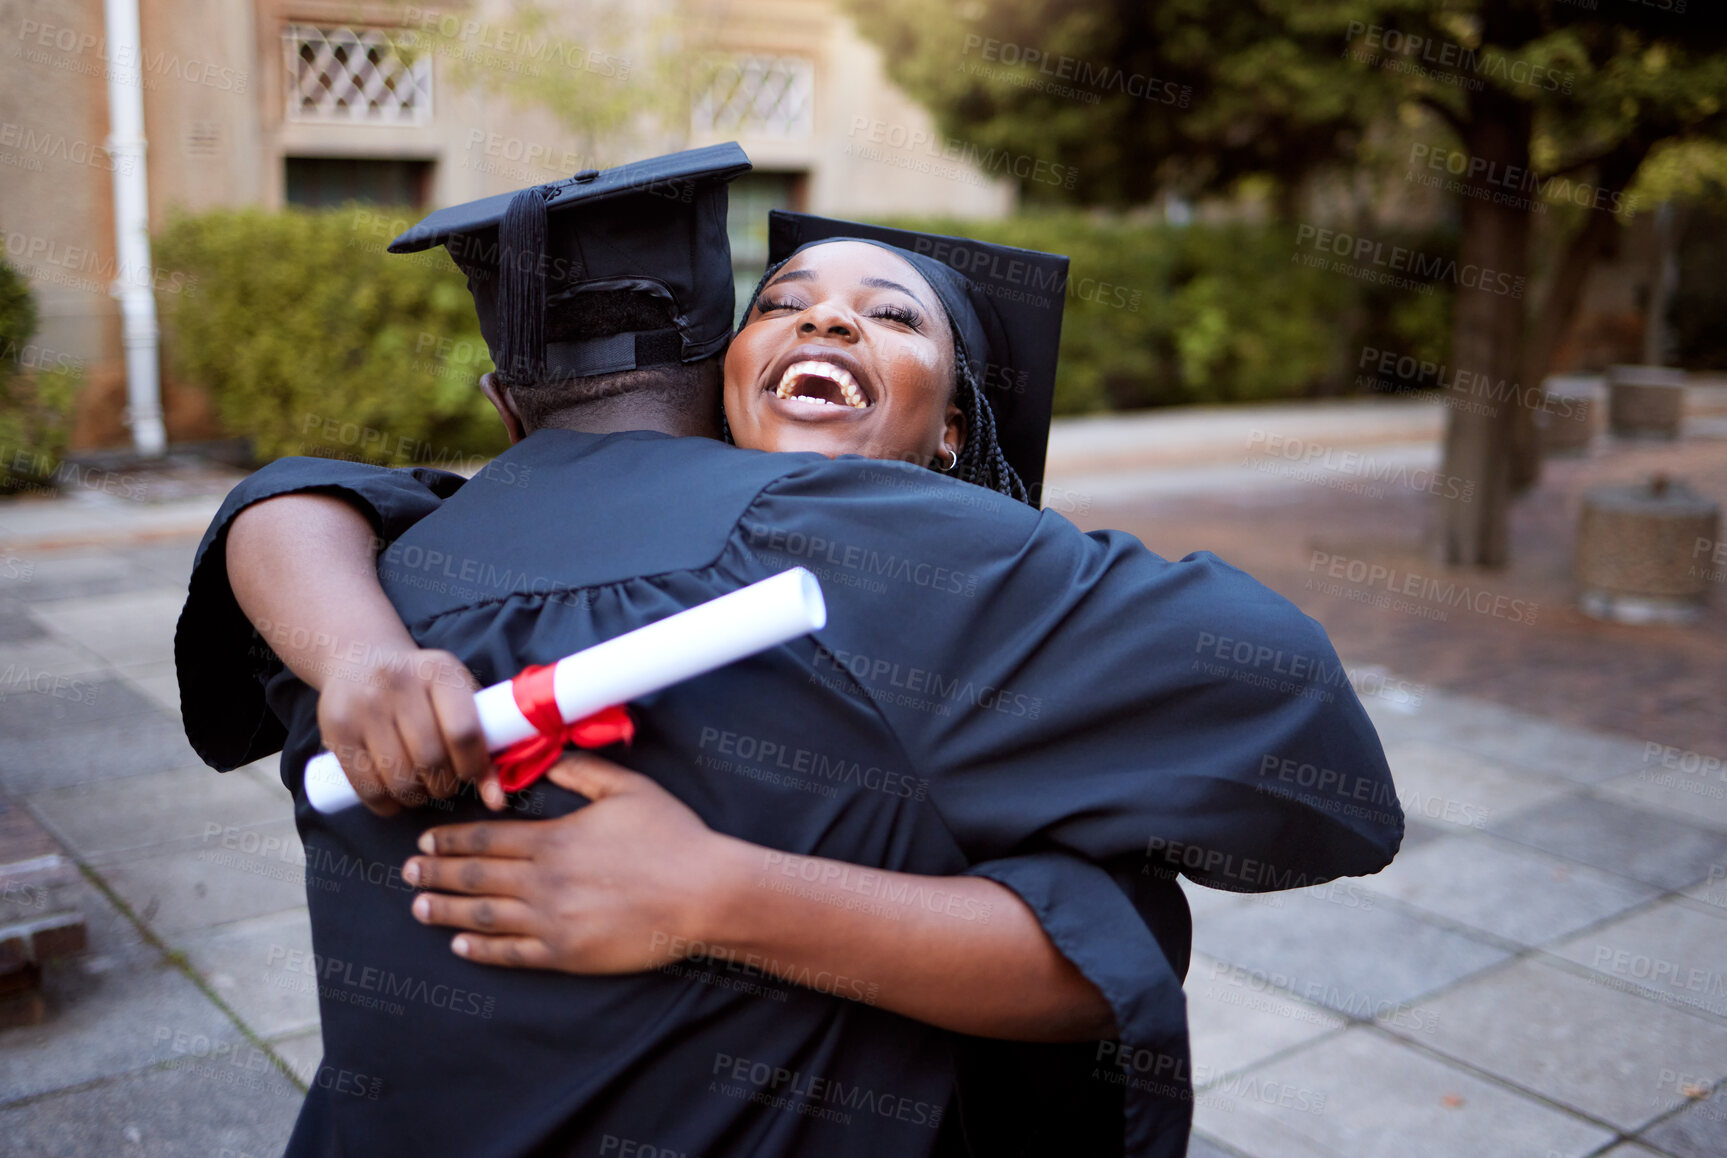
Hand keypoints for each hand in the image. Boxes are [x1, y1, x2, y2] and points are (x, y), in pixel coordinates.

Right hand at [316, 648, 504, 815]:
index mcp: (439, 671)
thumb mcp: (456, 696)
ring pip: (399, 778)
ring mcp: (364, 705)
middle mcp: (399, 682)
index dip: (473, 767)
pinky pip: (365, 785)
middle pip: (431, 759)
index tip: (469, 775)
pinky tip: (393, 799)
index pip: (464, 731)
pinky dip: (385, 804)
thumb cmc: (422, 688)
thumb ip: (484, 742)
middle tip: (443, 785)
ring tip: (420, 791)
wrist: (360, 660)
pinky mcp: (336, 728)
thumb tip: (497, 802)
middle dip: (443, 786)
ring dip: (415, 797)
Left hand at [402, 753, 742, 971]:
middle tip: (407, 871)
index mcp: (555, 840)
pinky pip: (512, 953)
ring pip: (484, 915)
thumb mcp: (627, 788)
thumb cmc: (672, 837)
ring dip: (446, 910)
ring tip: (419, 906)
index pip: (486, 839)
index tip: (426, 839)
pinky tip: (460, 945)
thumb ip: (580, 772)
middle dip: (436, 872)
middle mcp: (545, 881)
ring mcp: (553, 922)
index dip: (451, 840)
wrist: (704, 893)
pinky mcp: (567, 954)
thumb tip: (545, 760)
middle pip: (476, 876)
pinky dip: (481, 949)